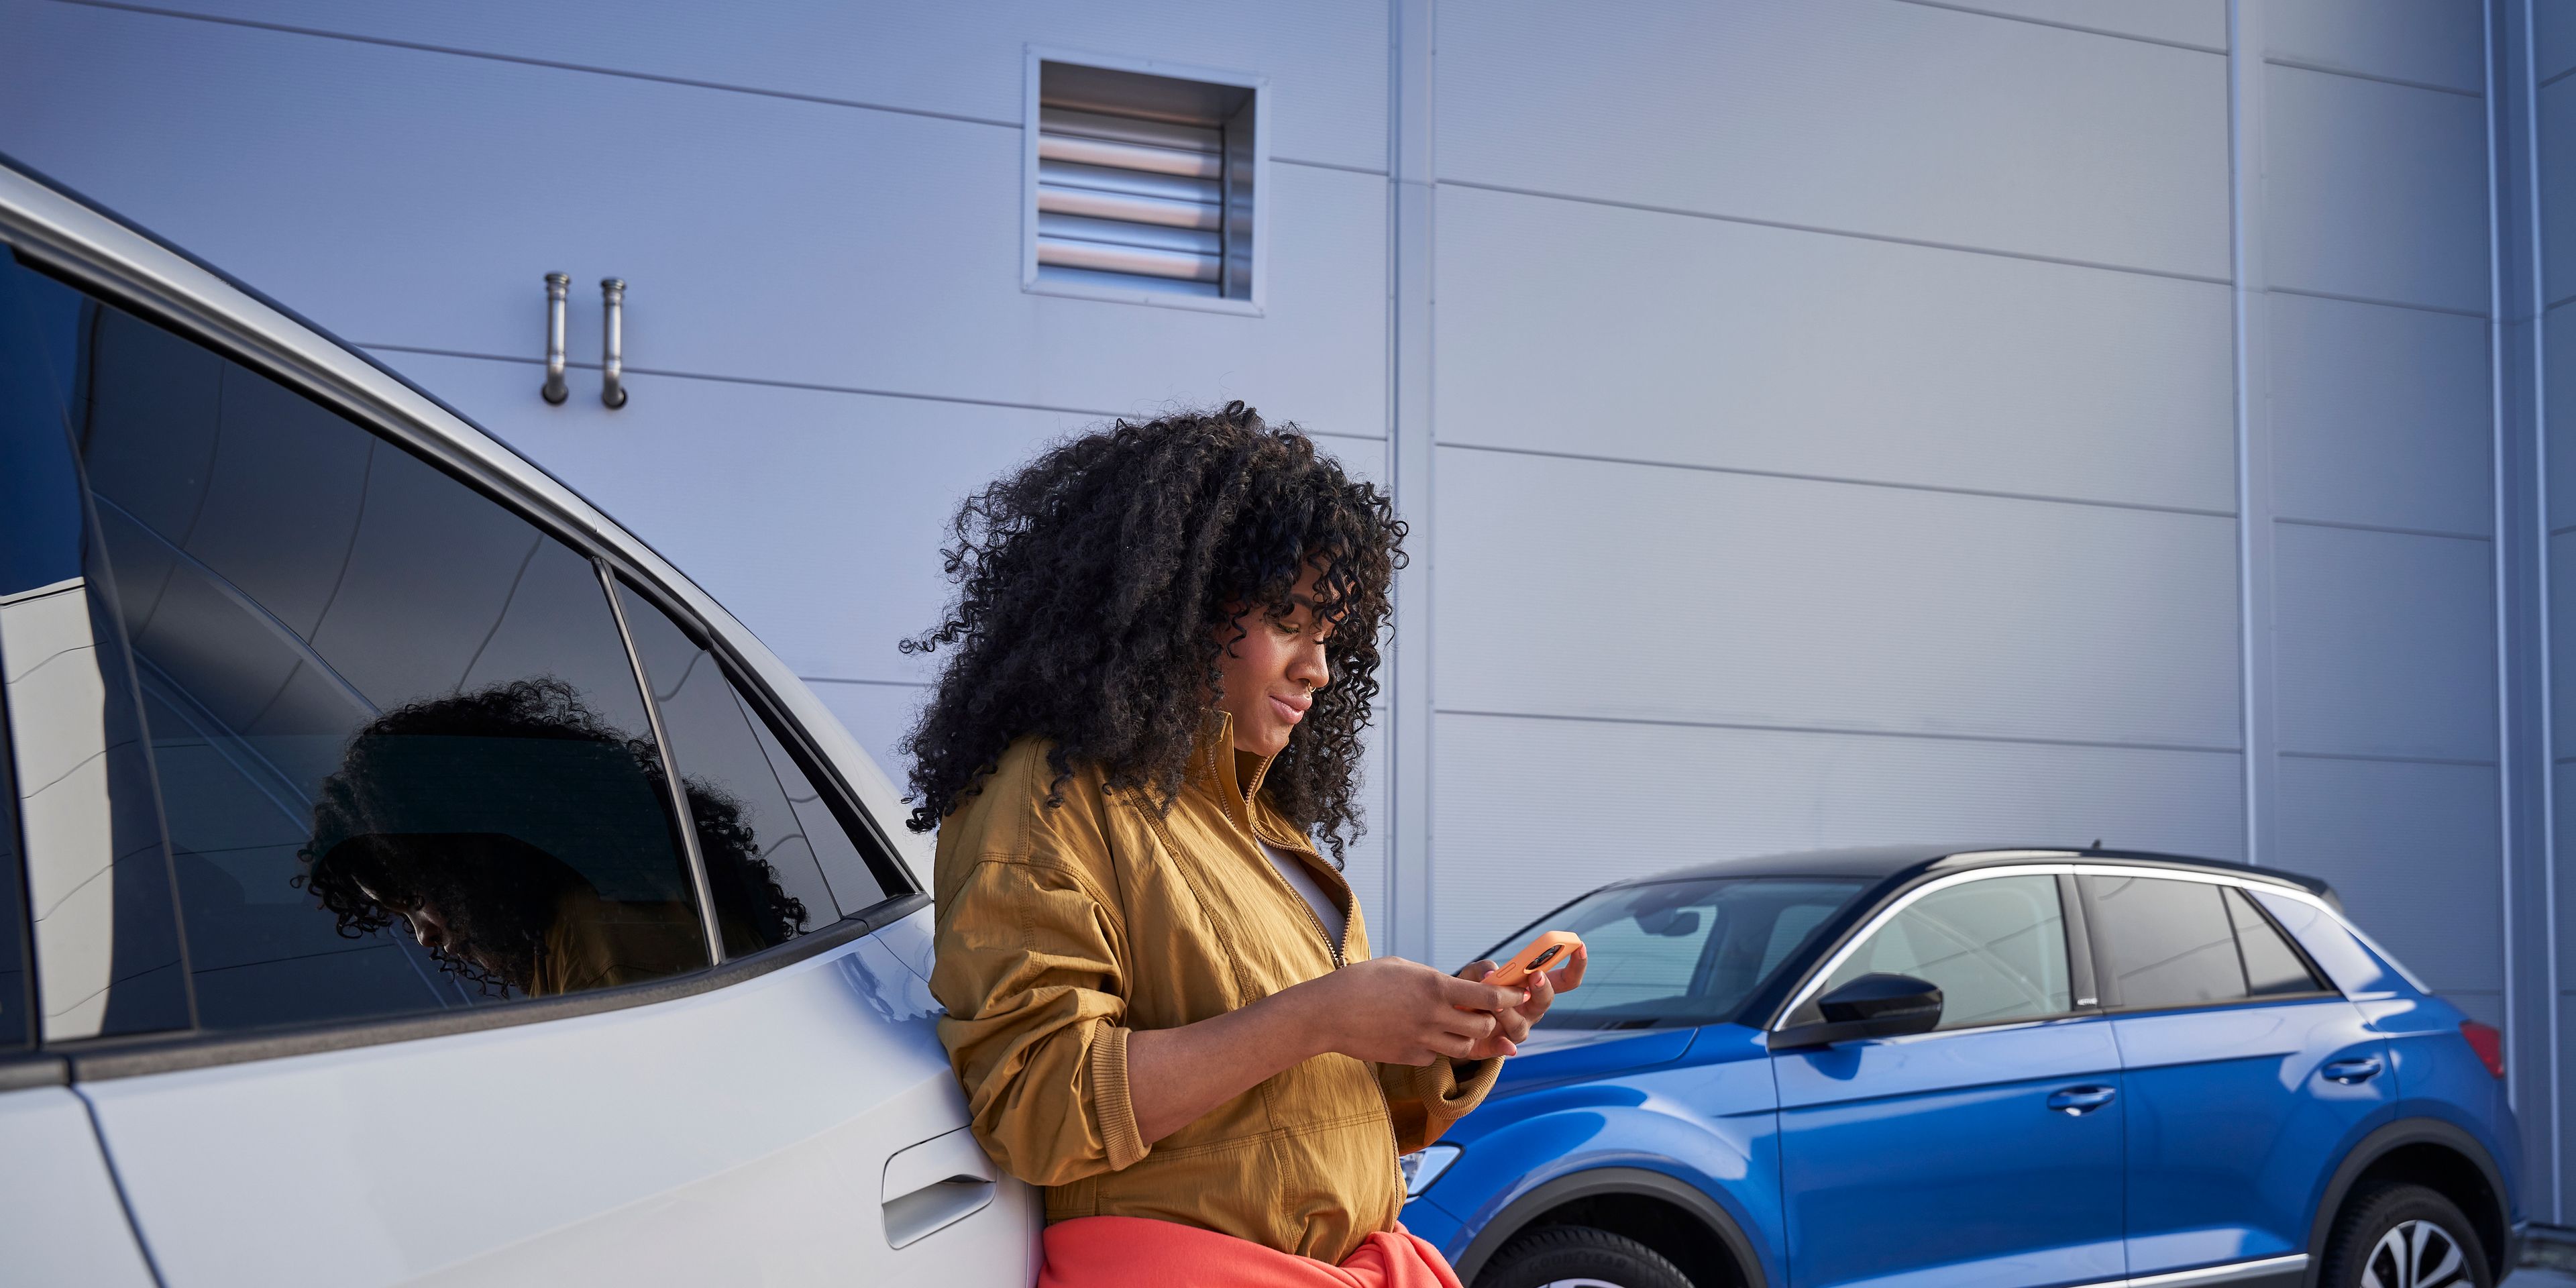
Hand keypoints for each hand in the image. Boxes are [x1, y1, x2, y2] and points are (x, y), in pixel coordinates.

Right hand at [1289, 956, 1529, 1066]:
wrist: (1329, 1012)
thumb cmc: (1362, 981)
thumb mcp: (1402, 967)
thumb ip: (1432, 979)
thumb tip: (1452, 988)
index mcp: (1435, 987)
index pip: (1488, 996)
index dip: (1509, 997)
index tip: (1518, 995)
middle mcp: (1434, 1016)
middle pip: (1483, 1026)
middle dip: (1489, 1021)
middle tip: (1482, 1013)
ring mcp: (1422, 1040)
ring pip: (1464, 1047)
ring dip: (1466, 1037)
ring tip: (1453, 1026)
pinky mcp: (1409, 1057)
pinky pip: (1436, 1057)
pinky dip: (1437, 1048)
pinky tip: (1421, 1036)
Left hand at [1456, 945, 1586, 1059]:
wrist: (1453, 1018)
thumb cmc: (1470, 990)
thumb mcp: (1473, 973)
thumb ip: (1482, 968)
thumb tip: (1491, 975)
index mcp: (1532, 988)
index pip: (1564, 979)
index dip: (1576, 964)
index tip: (1580, 946)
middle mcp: (1530, 1009)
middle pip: (1546, 1001)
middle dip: (1543, 988)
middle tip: (1536, 976)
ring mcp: (1517, 1028)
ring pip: (1522, 1025)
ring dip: (1510, 1014)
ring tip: (1495, 1005)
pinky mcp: (1500, 1045)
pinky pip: (1505, 1047)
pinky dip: (1506, 1047)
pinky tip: (1507, 1046)